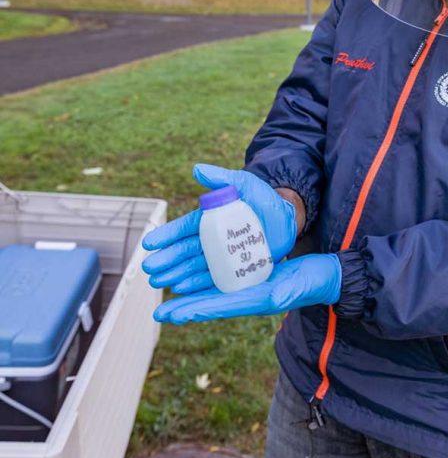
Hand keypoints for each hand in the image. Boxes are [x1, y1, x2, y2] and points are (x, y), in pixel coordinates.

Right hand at [141, 163, 297, 292]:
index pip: (183, 228)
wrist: (288, 219)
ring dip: (176, 274)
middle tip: (149, 269)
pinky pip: (212, 279)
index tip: (148, 243)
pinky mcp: (234, 270)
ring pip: (193, 267)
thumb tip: (196, 169)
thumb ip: (220, 179)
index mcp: (209, 219)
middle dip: (166, 259)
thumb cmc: (263, 199)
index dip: (166, 236)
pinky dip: (196, 285)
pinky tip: (181, 289)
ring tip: (160, 282)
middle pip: (184, 251)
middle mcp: (211, 239)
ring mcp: (221, 256)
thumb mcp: (243, 184)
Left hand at [153, 253, 340, 324]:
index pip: (217, 306)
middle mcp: (248, 297)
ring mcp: (250, 289)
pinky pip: (225, 281)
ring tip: (170, 296)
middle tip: (159, 313)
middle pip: (210, 303)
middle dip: (185, 307)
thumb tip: (270, 301)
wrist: (326, 277)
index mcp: (256, 300)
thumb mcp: (297, 286)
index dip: (192, 310)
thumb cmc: (313, 281)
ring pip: (214, 292)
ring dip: (192, 295)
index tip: (168, 314)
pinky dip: (207, 281)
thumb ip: (283, 294)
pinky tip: (195, 279)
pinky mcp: (254, 279)